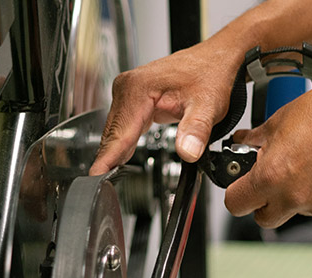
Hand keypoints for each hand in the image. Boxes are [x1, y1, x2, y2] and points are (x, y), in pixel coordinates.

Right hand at [89, 37, 243, 175]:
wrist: (216, 60)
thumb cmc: (211, 75)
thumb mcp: (208, 105)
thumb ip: (196, 130)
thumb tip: (187, 151)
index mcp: (138, 87)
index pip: (120, 132)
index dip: (108, 157)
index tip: (95, 175)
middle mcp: (128, 87)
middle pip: (113, 133)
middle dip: (109, 158)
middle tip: (103, 184)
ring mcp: (129, 91)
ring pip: (116, 130)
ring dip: (115, 151)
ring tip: (108, 175)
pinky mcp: (134, 98)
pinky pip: (123, 125)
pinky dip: (123, 142)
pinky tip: (122, 156)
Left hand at [224, 58, 311, 227]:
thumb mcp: (280, 119)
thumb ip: (255, 139)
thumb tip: (242, 142)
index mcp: (271, 177)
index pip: (236, 204)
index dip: (236, 194)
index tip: (242, 186)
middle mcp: (294, 198)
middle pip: (265, 218)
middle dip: (264, 203)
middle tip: (274, 180)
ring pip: (298, 211)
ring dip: (298, 196)